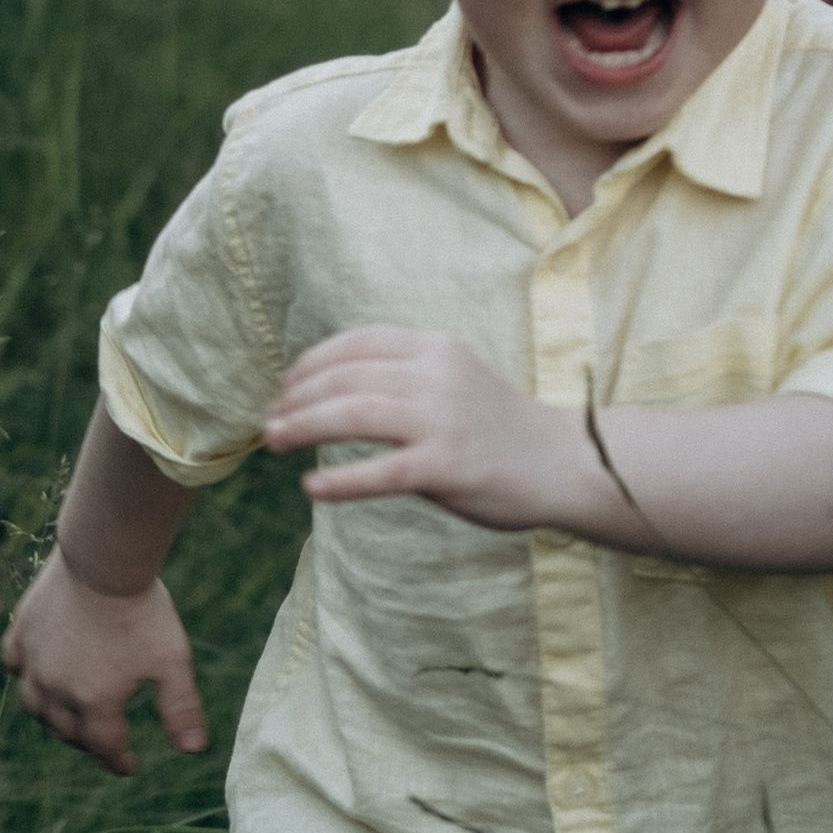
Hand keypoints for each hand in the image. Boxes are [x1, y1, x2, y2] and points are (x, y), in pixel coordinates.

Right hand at [0, 548, 207, 777]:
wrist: (104, 560)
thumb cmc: (142, 611)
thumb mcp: (172, 661)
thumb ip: (181, 709)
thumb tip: (194, 750)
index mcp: (94, 702)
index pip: (104, 746)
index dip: (118, 761)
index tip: (128, 767)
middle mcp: (57, 689)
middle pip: (67, 730)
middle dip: (88, 742)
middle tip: (102, 741)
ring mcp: (34, 660)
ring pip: (35, 704)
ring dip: (53, 717)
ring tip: (69, 715)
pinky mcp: (22, 631)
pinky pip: (15, 664)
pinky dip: (26, 675)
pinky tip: (38, 674)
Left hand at [263, 327, 567, 529]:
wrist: (563, 462)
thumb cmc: (498, 426)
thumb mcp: (453, 379)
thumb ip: (403, 377)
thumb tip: (328, 390)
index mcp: (436, 347)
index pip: (357, 343)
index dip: (311, 363)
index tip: (285, 388)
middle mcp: (437, 375)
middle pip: (347, 378)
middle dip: (297, 399)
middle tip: (269, 424)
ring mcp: (443, 420)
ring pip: (355, 414)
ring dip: (304, 427)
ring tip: (274, 442)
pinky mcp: (448, 466)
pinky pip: (381, 471)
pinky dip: (340, 481)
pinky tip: (312, 489)